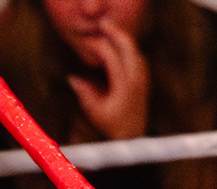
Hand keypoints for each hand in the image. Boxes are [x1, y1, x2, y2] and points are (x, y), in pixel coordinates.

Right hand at [64, 15, 150, 140]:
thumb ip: (84, 92)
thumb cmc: (112, 125)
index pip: (111, 56)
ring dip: (121, 37)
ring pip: (134, 47)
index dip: (97, 46)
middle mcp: (137, 77)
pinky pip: (136, 53)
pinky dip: (126, 45)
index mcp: (125, 86)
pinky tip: (116, 42)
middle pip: (128, 45)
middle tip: (101, 23)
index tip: (85, 43)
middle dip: (114, 32)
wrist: (133, 135)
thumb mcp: (94, 111)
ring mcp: (143, 75)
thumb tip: (72, 77)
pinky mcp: (144, 76)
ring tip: (107, 29)